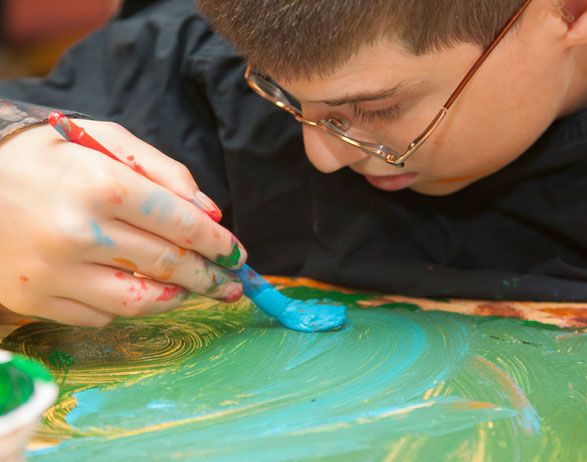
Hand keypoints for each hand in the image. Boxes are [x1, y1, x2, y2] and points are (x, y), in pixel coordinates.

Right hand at [0, 119, 246, 325]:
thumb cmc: (48, 155)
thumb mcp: (107, 142)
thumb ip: (165, 173)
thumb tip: (212, 214)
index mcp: (101, 186)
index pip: (180, 224)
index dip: (218, 243)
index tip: (238, 254)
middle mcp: (78, 233)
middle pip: (168, 266)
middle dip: (211, 277)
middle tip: (234, 284)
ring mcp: (54, 273)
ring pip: (140, 301)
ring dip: (178, 297)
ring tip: (195, 289)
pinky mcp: (36, 299)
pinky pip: (102, 315)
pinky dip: (130, 305)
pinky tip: (139, 288)